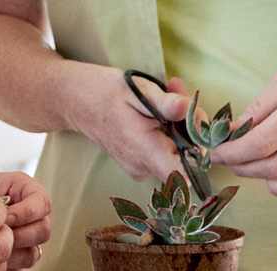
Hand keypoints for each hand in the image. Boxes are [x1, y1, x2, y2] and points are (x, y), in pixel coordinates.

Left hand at [0, 171, 51, 270]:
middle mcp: (29, 217)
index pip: (43, 203)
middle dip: (19, 235)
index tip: (2, 217)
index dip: (27, 212)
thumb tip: (5, 224)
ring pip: (33, 255)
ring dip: (10, 255)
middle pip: (43, 230)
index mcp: (25, 191)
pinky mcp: (10, 262)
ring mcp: (22, 241)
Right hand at [68, 67, 191, 181]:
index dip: (200, 152)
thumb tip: (186, 107)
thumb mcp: (137, 89)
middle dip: (191, 124)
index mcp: (144, 150)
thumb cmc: (105, 92)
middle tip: (180, 93)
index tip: (198, 126)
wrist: (76, 101)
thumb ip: (164, 102)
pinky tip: (160, 110)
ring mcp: (141, 169)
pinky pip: (165, 152)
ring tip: (168, 95)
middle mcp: (143, 167)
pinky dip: (169, 131)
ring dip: (180, 124)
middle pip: (186, 157)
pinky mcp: (140, 166)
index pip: (183, 175)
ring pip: (177, 152)